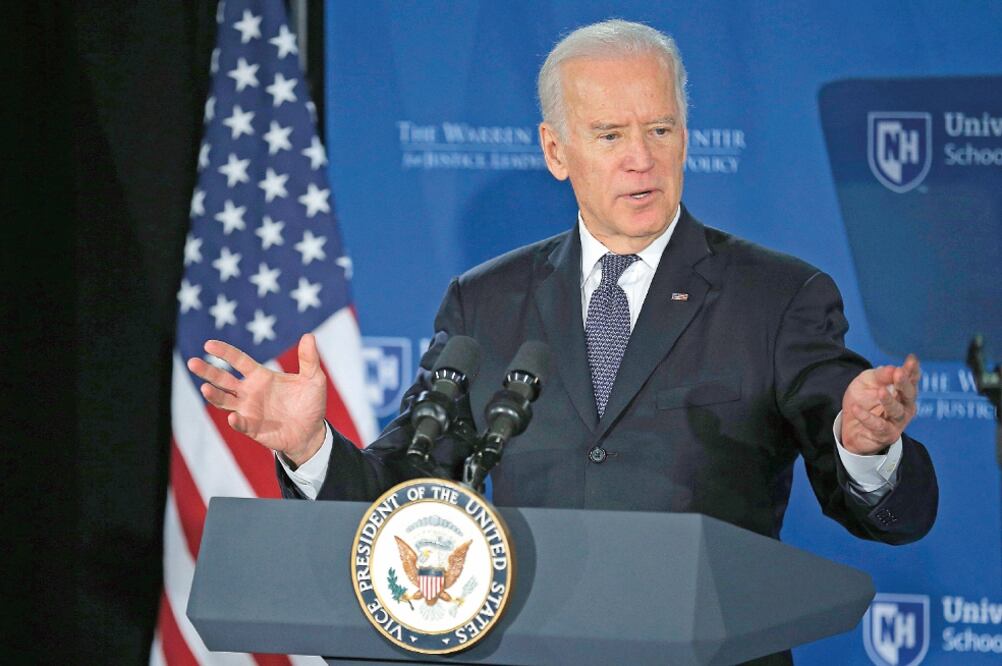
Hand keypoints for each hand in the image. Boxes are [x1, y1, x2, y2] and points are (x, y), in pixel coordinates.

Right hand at [187, 334, 327, 466]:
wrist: (312, 431)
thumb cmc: (310, 403)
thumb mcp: (314, 379)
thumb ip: (309, 359)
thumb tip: (309, 336)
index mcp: (261, 376)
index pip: (238, 360)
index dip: (224, 352)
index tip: (208, 344)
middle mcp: (250, 392)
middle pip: (223, 379)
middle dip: (208, 371)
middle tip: (192, 362)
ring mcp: (249, 410)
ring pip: (224, 401)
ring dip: (214, 395)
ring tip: (204, 388)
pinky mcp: (253, 428)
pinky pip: (241, 424)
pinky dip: (237, 421)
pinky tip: (234, 417)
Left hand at [841, 354, 920, 454]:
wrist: (849, 424)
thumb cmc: (863, 399)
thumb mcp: (867, 382)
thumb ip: (880, 375)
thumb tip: (892, 368)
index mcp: (902, 390)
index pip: (911, 378)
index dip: (912, 369)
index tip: (911, 359)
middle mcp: (905, 405)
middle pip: (909, 394)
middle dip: (904, 384)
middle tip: (899, 373)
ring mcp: (897, 421)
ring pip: (897, 411)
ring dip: (889, 401)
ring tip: (880, 391)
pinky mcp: (886, 434)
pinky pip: (878, 425)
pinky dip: (866, 417)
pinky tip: (856, 408)